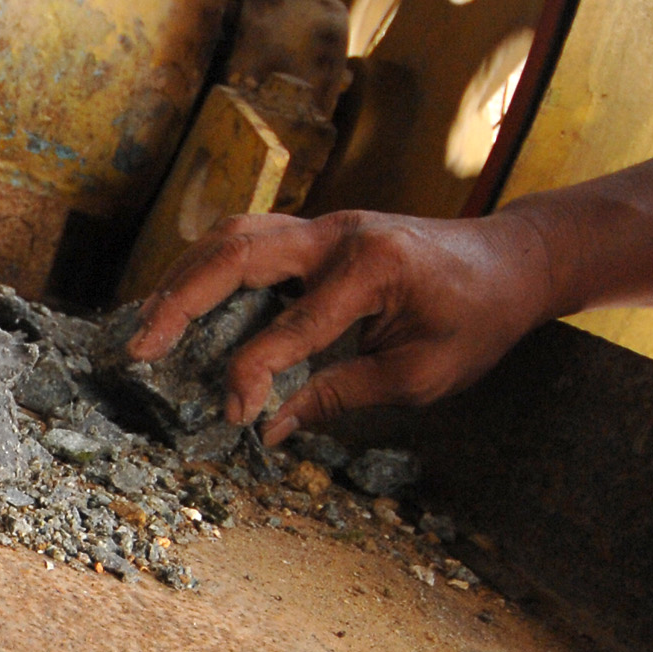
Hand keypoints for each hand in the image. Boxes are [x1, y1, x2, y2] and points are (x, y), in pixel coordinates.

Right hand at [126, 207, 561, 442]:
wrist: (511, 261)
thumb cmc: (476, 319)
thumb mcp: (420, 375)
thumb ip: (341, 394)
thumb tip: (272, 427)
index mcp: (372, 270)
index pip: (291, 327)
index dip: (254, 376)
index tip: (236, 416)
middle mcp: (339, 234)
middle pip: (239, 253)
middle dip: (182, 300)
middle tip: (142, 348)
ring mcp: (324, 224)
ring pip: (234, 236)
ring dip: (184, 277)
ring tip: (148, 325)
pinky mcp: (316, 230)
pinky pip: (248, 239)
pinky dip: (207, 268)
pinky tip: (182, 301)